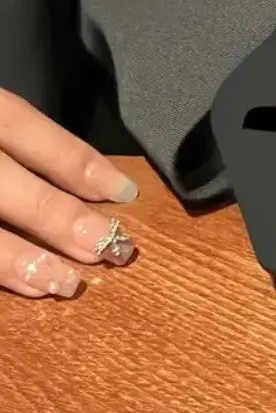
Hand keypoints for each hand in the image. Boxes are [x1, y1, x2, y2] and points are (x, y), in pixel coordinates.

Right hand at [0, 89, 137, 297]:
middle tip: (110, 244)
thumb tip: (93, 179)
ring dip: (23, 258)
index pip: (24, 126)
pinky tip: (31, 286)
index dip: (74, 160)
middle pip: (5, 182)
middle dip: (59, 216)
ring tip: (68, 281)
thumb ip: (20, 136)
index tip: (125, 192)